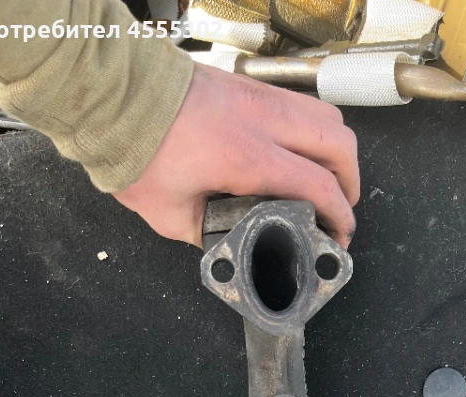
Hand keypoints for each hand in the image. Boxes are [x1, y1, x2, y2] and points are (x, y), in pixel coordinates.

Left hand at [113, 63, 358, 247]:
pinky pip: (302, 103)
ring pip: (327, 117)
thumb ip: (208, 234)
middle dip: (351, 181)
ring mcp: (259, 97)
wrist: (115, 95)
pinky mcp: (250, 85)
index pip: (319, 186)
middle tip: (342, 207)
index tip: (340, 234)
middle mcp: (263, 122)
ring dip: (337, 151)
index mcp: (248, 158)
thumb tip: (228, 242)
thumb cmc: (137, 149)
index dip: (340, 216)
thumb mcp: (170, 215)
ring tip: (328, 178)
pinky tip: (300, 150)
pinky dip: (314, 129)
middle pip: (339, 145)